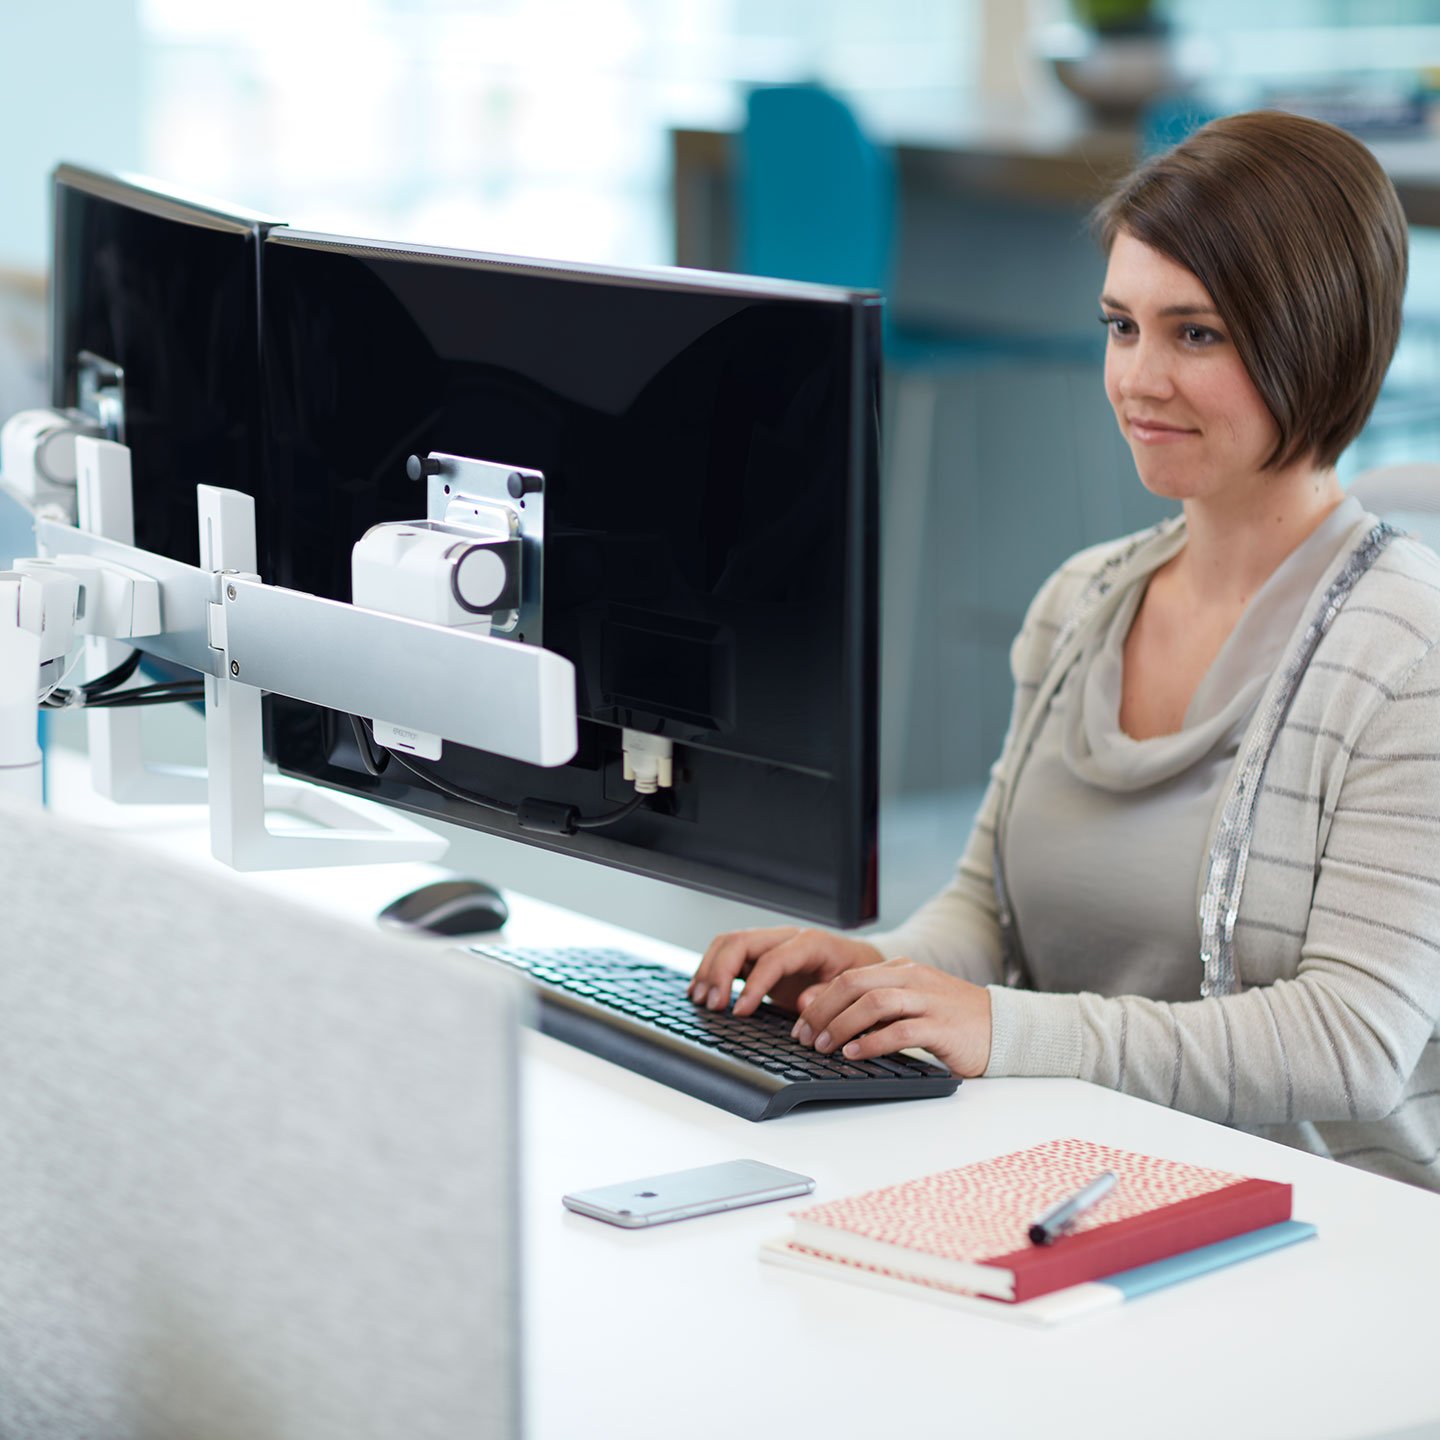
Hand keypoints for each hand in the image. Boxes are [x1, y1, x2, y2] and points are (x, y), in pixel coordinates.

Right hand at [689, 926, 884, 1016]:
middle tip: (712, 1005)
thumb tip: (804, 1000)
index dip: (753, 985)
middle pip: (740, 941)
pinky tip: (702, 991)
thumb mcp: (853, 988)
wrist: (862, 965)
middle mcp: (786, 937)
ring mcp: (771, 944)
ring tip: (701, 999)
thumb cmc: (858, 977)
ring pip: (728, 943)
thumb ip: (828, 994)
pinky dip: (711, 971)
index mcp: (810, 943)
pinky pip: (728, 954)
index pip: (771, 959)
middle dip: (720, 972)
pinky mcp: (760, 955)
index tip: (739, 1011)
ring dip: (710, 969)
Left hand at [790, 958, 992, 1077]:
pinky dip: (872, 1042)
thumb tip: (825, 1016)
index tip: (799, 1026)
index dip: (818, 1002)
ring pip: (874, 1003)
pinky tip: (855, 1054)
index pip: (848, 978)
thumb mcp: (907, 1007)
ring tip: (824, 1047)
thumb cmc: (950, 1021)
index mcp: (901, 970)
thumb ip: (873, 1007)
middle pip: (854, 985)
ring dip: (842, 1026)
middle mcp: (912, 979)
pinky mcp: (942, 1027)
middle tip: (804, 1038)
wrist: (1002, 1029)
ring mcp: (928, 1000)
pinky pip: (900, 1030)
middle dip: (822, 1012)